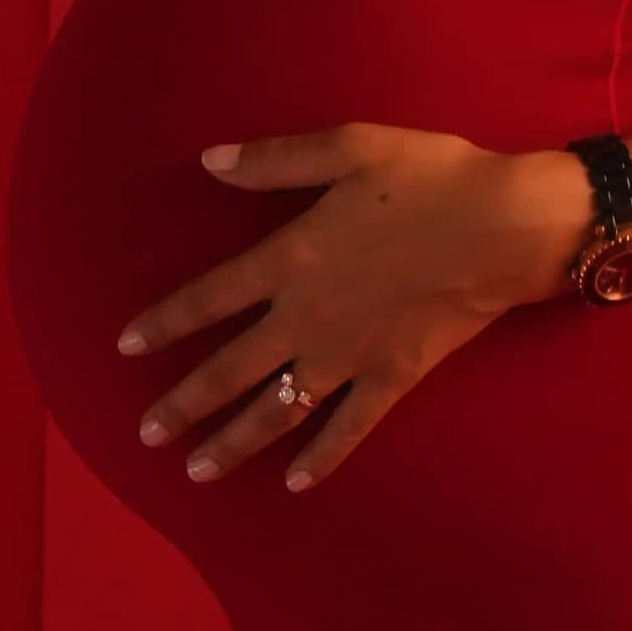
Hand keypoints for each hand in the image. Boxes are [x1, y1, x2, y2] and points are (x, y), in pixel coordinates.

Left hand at [118, 118, 587, 491]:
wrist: (506, 225)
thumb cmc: (429, 176)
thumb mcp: (348, 147)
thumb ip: (274, 160)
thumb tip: (208, 160)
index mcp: (290, 259)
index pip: (209, 297)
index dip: (164, 322)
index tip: (124, 346)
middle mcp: (307, 317)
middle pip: (230, 369)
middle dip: (183, 404)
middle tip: (145, 434)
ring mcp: (349, 355)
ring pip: (277, 410)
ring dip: (233, 441)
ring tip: (195, 470)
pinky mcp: (392, 377)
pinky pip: (347, 428)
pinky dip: (320, 458)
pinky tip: (293, 483)